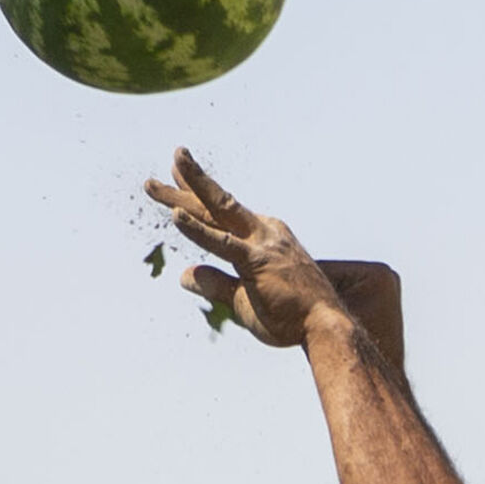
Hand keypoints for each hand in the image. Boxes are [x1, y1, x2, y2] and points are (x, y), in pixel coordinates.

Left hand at [149, 150, 399, 363]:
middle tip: (174, 156)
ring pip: (216, 212)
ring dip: (186, 192)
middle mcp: (263, 232)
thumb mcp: (243, 300)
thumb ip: (215, 285)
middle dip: (190, 182)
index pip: (224, 213)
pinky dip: (197, 229)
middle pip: (216, 205)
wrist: (326, 327)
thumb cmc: (291, 316)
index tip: (178, 175)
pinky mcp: (256, 261)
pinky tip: (175, 215)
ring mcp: (260, 244)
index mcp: (264, 238)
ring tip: (158, 180)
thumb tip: (183, 275)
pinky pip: (221, 243)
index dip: (198, 194)